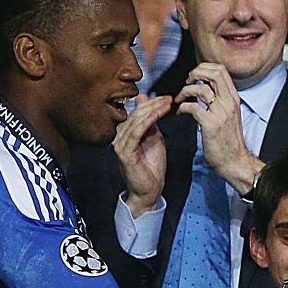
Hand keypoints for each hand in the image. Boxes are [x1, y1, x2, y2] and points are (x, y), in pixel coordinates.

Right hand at [113, 94, 171, 217]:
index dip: (151, 103)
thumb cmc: (152, 167)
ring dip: (153, 110)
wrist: (149, 190)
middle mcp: (120, 137)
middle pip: (136, 114)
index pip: (137, 112)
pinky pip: (136, 132)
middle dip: (154, 104)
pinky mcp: (125, 152)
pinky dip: (148, 121)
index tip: (166, 98)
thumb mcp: (154, 138)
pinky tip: (158, 114)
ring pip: (136, 121)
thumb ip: (151, 122)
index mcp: (126, 133)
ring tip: (167, 104)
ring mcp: (120, 144)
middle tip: (168, 99)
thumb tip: (148, 102)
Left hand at [176, 63, 263, 194]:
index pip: (221, 70)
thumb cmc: (229, 142)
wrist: (235, 162)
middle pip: (213, 73)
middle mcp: (229, 102)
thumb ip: (221, 101)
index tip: (195, 77)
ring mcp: (220, 113)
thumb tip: (206, 89)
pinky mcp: (210, 124)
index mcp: (233, 99)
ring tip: (179, 99)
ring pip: (200, 88)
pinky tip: (180, 113)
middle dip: (195, 73)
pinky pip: (192, 107)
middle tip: (186, 82)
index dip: (204, 68)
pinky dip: (182, 107)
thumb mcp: (230, 115)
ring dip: (184, 91)